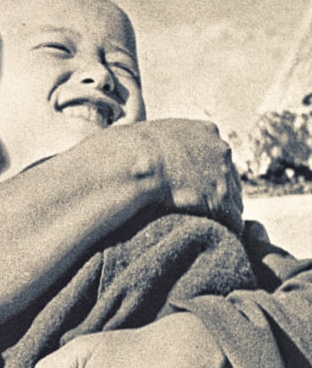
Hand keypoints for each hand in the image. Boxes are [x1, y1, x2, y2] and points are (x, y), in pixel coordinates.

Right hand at [139, 119, 242, 234]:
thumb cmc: (132, 152)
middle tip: (209, 210)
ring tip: (215, 227)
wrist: (136, 163)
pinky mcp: (221, 199)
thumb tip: (146, 146)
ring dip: (226, 212)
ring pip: (235, 199)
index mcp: (205, 131)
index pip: (218, 156)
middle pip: (230, 176)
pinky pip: (234, 219)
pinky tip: (219, 236)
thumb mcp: (152, 135)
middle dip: (221, 192)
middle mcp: (220, 148)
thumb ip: (164, 141)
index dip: (210, 175)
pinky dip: (229, 229)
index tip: (201, 189)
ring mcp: (223, 174)